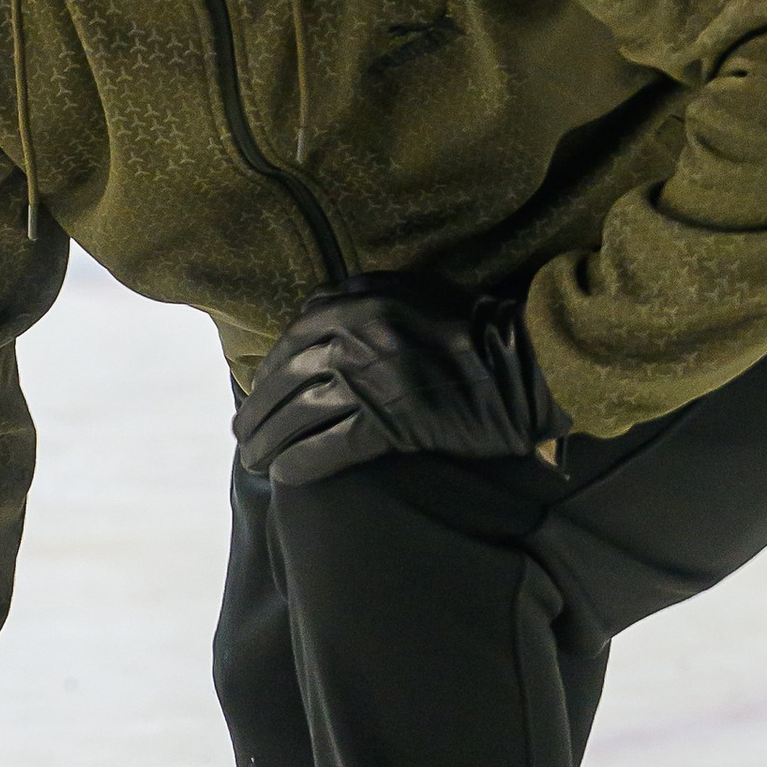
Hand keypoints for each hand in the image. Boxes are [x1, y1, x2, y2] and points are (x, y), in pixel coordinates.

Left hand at [234, 271, 566, 486]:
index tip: (256, 399)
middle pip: (286, 383)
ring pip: (300, 416)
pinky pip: (330, 446)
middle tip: (244, 438)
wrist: (522, 360)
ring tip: (257, 461)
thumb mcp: (406, 291)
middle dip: (259, 415)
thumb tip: (312, 316)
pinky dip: (302, 463)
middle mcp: (351, 335)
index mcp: (352, 302)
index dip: (267, 378)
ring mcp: (368, 378)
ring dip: (270, 443)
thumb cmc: (467, 327)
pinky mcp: (389, 420)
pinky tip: (286, 475)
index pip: (290, 345)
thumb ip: (357, 297)